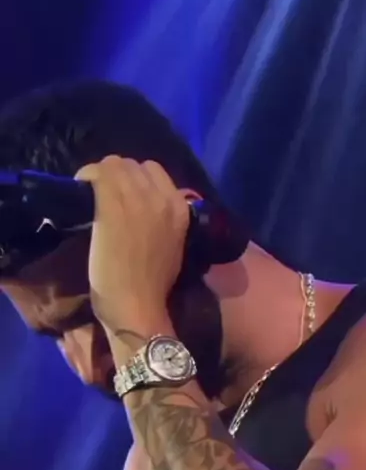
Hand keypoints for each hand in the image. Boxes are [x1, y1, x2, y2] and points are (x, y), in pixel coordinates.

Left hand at [75, 155, 189, 332]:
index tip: (123, 195)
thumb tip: (143, 213)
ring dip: (100, 175)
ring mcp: (138, 198)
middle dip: (117, 176)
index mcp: (181, 209)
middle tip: (103, 196)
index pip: (155, 172)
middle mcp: (163, 197)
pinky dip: (86, 178)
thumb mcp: (172, 249)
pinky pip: (97, 173)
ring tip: (90, 194)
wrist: (138, 306)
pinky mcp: (113, 203)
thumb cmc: (152, 288)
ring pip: (115, 163)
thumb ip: (164, 224)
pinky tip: (79, 193)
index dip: (135, 180)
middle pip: (133, 165)